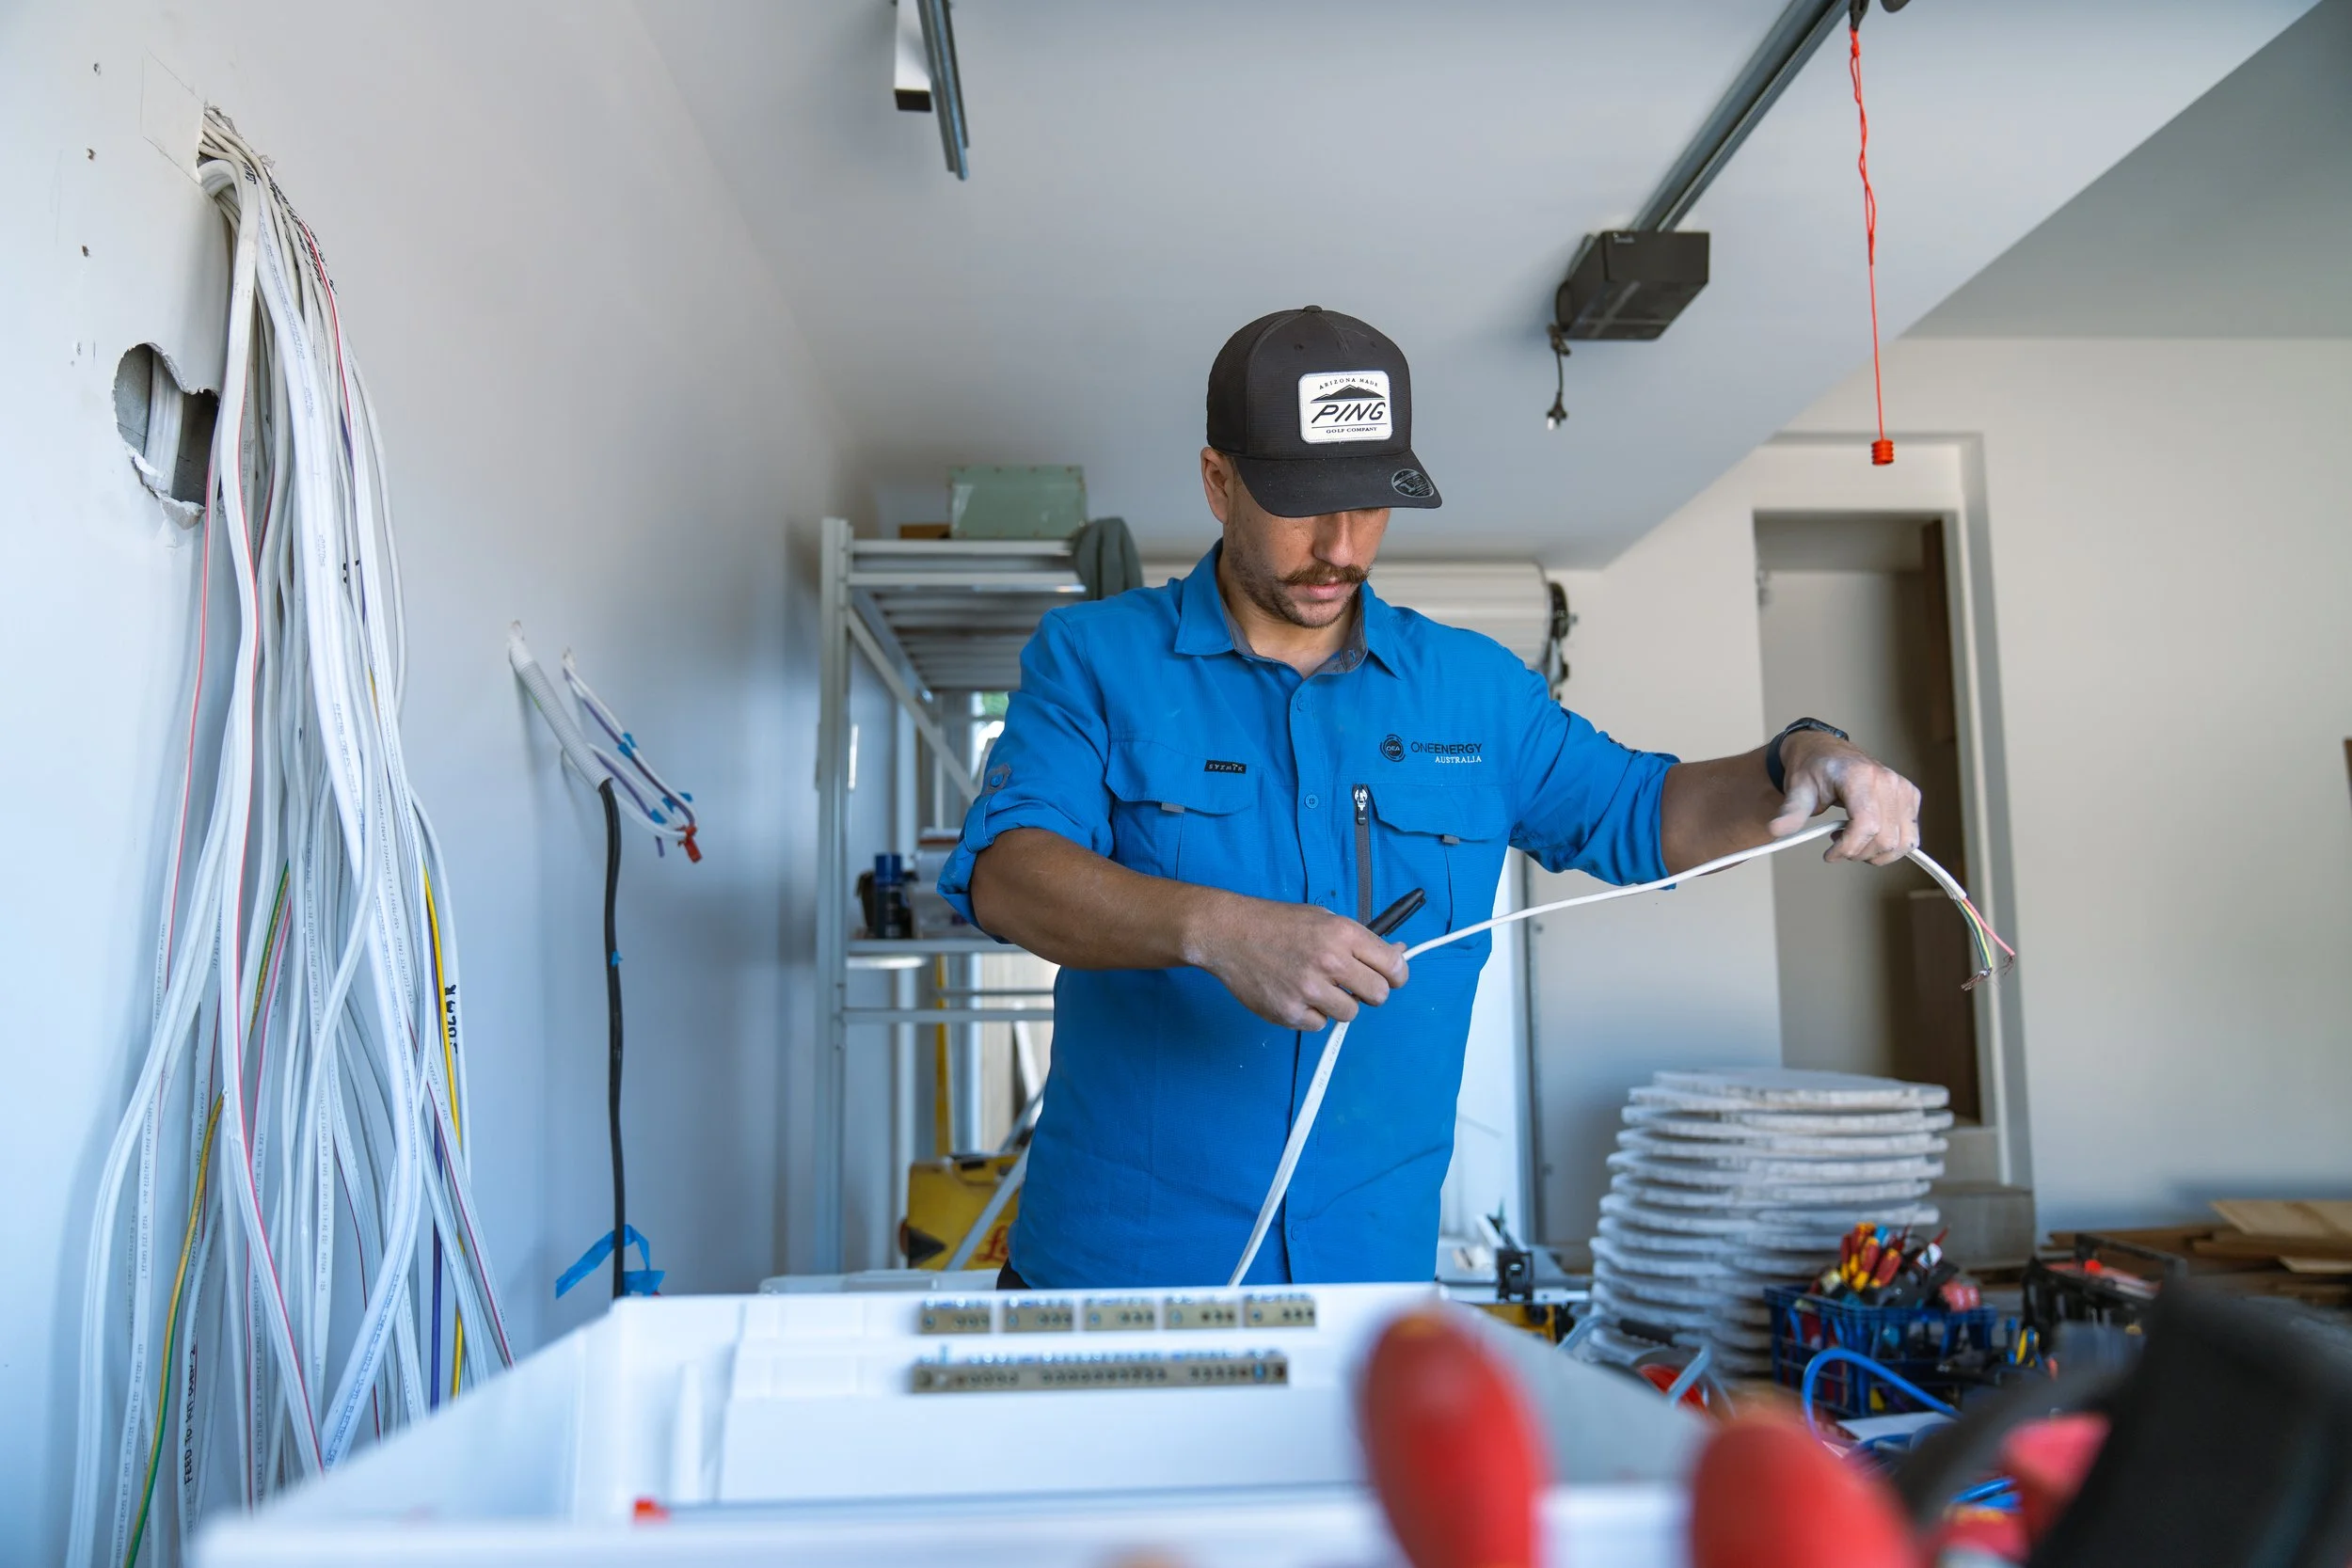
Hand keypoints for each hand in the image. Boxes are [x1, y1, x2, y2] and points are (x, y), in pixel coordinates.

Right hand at [1184, 893, 1408, 1031]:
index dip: (1396, 975)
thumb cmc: (1277, 924)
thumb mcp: (1324, 918)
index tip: (1390, 978)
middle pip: (1379, 996)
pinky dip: (1311, 1014)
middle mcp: (1330, 962)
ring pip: (1350, 1014)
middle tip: (1350, 984)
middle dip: (1369, 993)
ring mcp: (1309, 990)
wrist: (1228, 934)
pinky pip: (1319, 1024)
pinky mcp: (1290, 1012)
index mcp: (1343, 934)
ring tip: (1315, 986)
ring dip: (1338, 1004)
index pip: (1394, 966)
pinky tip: (1294, 993)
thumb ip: (1360, 940)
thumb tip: (1399, 953)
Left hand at [1766, 732, 1922, 865]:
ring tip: (1852, 839)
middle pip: (1885, 839)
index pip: (1866, 825)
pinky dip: (1890, 846)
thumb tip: (1776, 830)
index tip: (1828, 854)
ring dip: (1876, 853)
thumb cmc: (1812, 769)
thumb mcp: (1798, 789)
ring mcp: (1903, 788)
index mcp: (1860, 776)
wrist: (1825, 752)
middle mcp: (1888, 780)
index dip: (1848, 847)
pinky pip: (1910, 837)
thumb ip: (1791, 811)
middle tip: (1837, 847)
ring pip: (1903, 843)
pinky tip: (1868, 835)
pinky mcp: (1910, 796)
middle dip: (1858, 853)